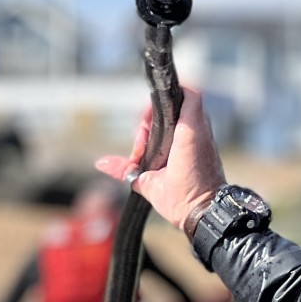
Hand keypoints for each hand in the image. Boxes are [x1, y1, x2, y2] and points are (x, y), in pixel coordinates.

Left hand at [96, 86, 224, 234]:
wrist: (198, 208)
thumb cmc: (181, 199)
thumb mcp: (145, 181)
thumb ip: (126, 169)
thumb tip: (102, 163)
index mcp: (184, 145)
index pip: (163, 123)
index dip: (145, 130)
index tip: (139, 150)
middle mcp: (193, 134)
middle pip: (170, 109)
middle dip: (148, 119)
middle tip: (141, 141)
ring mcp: (197, 128)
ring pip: (178, 100)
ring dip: (156, 109)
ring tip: (145, 131)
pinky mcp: (196, 125)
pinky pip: (189, 95)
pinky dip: (174, 93)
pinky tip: (156, 100)